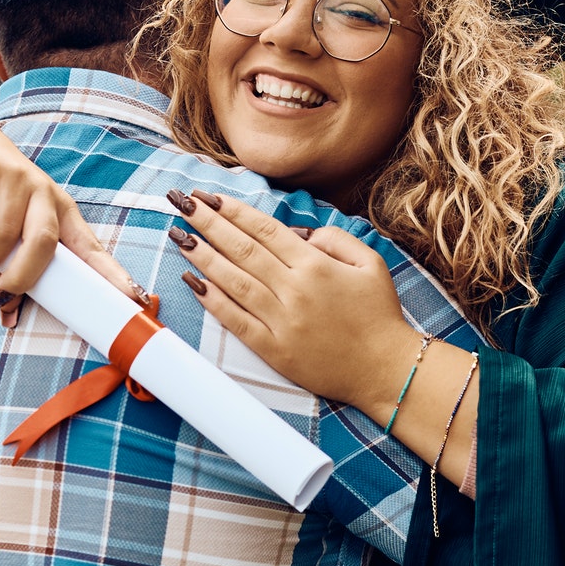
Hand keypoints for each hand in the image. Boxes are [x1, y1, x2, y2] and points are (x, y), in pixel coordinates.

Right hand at [0, 96, 141, 325]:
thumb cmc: (1, 201)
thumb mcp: (16, 230)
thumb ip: (15, 268)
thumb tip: (6, 314)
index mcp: (65, 214)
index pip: (93, 248)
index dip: (113, 275)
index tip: (133, 299)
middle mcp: (46, 194)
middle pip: (46, 241)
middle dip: (25, 275)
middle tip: (3, 296)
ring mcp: (16, 177)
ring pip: (6, 230)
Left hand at [168, 190, 414, 410]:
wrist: (385, 368)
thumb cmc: (379, 315)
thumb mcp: (371, 263)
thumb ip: (336, 239)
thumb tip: (299, 234)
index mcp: (316, 265)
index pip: (265, 230)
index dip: (233, 211)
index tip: (208, 197)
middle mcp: (295, 289)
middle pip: (243, 249)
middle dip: (208, 223)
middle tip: (182, 204)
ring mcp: (282, 321)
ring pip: (234, 281)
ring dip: (203, 256)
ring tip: (178, 235)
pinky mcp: (275, 350)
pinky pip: (236, 321)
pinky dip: (213, 301)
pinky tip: (192, 282)